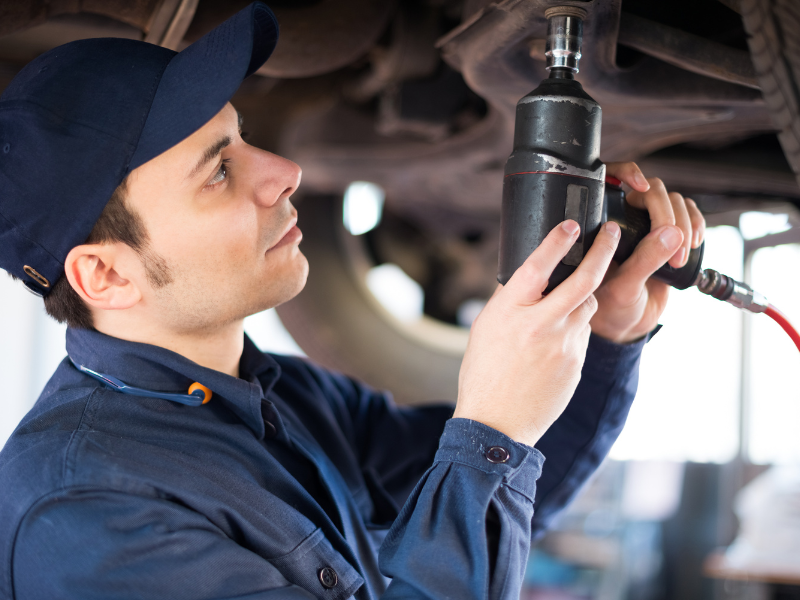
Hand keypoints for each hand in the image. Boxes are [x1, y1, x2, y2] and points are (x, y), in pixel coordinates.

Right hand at [455, 220, 620, 446]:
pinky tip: (556, 341)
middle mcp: (540, 325)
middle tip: (613, 232)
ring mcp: (563, 346)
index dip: (558, 241)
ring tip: (571, 297)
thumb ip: (508, 301)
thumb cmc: (484, 374)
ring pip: (587, 307)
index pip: (539, 267)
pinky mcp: (576, 363)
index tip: (573, 224)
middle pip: (583, 280)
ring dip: (584, 295)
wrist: (497, 423)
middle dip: (603, 251)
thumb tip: (526, 274)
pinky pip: (583, 334)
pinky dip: (575, 328)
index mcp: (510, 313)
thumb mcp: (485, 329)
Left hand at [590, 162, 705, 343]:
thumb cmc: (613, 306)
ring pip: (672, 200)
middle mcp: (620, 218)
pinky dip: (696, 222)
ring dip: (684, 222)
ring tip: (682, 256)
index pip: (610, 180)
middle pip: (650, 191)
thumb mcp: (625, 287)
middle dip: (666, 214)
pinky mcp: (666, 232)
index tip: (639, 186)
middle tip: (673, 249)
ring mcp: (645, 223)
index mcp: (598, 225)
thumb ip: (645, 260)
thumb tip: (672, 233)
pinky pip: (687, 213)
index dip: (626, 172)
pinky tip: (693, 243)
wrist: (627, 323)